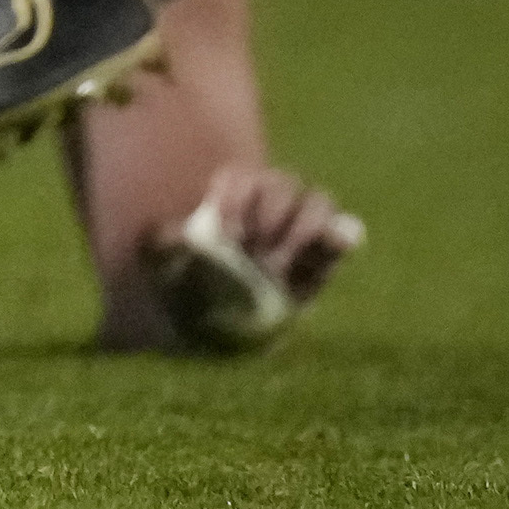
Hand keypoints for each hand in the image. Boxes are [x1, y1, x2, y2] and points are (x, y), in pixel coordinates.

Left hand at [144, 166, 360, 353]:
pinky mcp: (325, 260)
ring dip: (304, 226)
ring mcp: (301, 231)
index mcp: (230, 200)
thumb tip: (175, 232)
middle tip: (256, 251)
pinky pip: (344, 235)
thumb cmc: (189, 290)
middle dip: (270, 214)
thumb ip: (164, 248)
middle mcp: (269, 207)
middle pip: (281, 184)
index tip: (225, 232)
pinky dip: (344, 233)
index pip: (239, 177)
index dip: (234, 197)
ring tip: (283, 262)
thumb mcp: (165, 269)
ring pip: (316, 202)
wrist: (218, 331)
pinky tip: (342, 241)